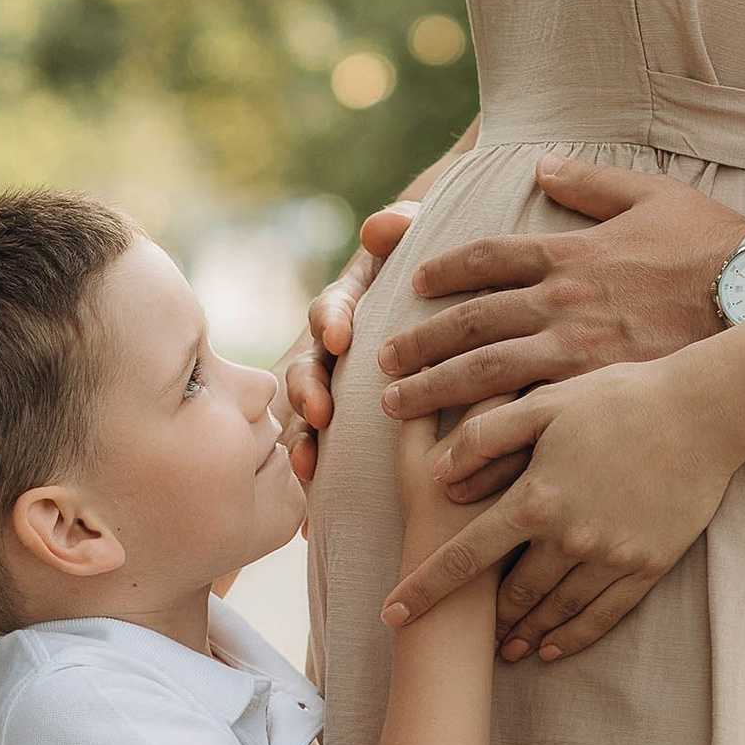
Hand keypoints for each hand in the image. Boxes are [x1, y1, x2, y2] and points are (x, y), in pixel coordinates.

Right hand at [280, 204, 420, 484]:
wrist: (442, 319)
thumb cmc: (434, 276)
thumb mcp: (421, 249)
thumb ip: (402, 233)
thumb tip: (381, 223)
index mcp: (350, 305)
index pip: (331, 308)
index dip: (332, 319)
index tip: (341, 336)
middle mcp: (329, 350)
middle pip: (307, 366)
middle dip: (309, 390)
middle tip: (322, 412)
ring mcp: (329, 390)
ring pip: (305, 417)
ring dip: (302, 441)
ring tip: (307, 470)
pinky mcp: (335, 431)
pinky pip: (319, 456)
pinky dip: (313, 482)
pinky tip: (308, 520)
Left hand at [377, 163, 744, 484]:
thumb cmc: (714, 243)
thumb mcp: (651, 195)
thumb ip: (592, 182)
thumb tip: (544, 165)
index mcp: (569, 253)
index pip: (487, 258)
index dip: (445, 270)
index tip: (415, 283)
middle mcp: (561, 303)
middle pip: (470, 324)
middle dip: (420, 343)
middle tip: (382, 363)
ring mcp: (576, 352)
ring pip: (485, 374)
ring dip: (434, 390)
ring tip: (396, 408)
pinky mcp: (598, 395)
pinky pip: (530, 419)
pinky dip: (490, 438)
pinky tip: (463, 456)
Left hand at [381, 356, 744, 662]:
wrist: (704, 412)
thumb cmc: (621, 398)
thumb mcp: (545, 403)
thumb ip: (485, 436)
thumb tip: (437, 473)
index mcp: (536, 497)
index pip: (464, 557)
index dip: (424, 589)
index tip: (394, 615)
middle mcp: (569, 537)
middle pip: (512, 594)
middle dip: (483, 619)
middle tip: (463, 636)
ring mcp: (611, 556)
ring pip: (554, 610)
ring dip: (525, 634)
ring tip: (506, 649)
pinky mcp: (648, 566)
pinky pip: (603, 616)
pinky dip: (573, 637)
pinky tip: (554, 648)